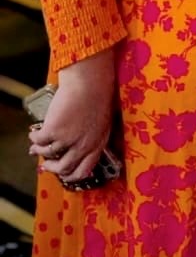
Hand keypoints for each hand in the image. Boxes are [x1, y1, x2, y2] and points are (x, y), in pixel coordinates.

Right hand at [29, 47, 117, 185]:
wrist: (90, 80)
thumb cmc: (98, 95)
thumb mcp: (101, 120)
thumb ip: (91, 135)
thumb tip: (74, 146)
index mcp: (97, 144)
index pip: (83, 171)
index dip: (71, 176)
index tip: (64, 175)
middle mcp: (83, 146)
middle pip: (63, 168)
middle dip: (52, 168)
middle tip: (46, 164)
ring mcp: (67, 140)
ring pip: (48, 155)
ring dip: (40, 152)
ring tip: (37, 146)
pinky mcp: (53, 131)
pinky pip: (38, 141)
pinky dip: (34, 138)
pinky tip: (34, 133)